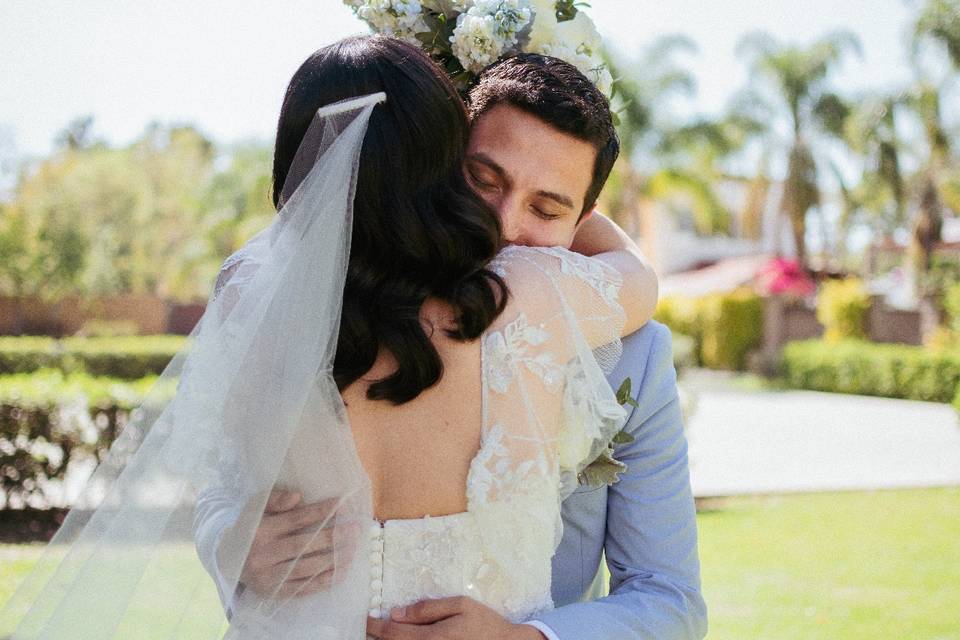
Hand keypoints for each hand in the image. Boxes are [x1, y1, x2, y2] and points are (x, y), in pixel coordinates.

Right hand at [218, 488, 357, 598]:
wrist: (229, 559)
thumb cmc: (250, 528)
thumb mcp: (257, 508)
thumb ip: (276, 499)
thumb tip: (297, 496)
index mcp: (260, 531)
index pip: (294, 520)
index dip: (319, 512)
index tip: (340, 505)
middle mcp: (262, 555)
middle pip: (303, 545)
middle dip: (331, 537)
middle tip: (354, 530)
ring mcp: (268, 577)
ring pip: (305, 568)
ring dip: (332, 560)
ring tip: (352, 550)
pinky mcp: (273, 593)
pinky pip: (302, 589)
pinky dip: (323, 582)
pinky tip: (341, 572)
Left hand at [365, 597, 545, 638]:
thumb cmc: (484, 624)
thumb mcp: (460, 606)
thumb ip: (428, 609)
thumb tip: (397, 612)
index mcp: (432, 638)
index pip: (392, 633)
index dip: (374, 625)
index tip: (363, 618)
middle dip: (375, 637)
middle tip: (363, 628)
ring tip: (375, 637)